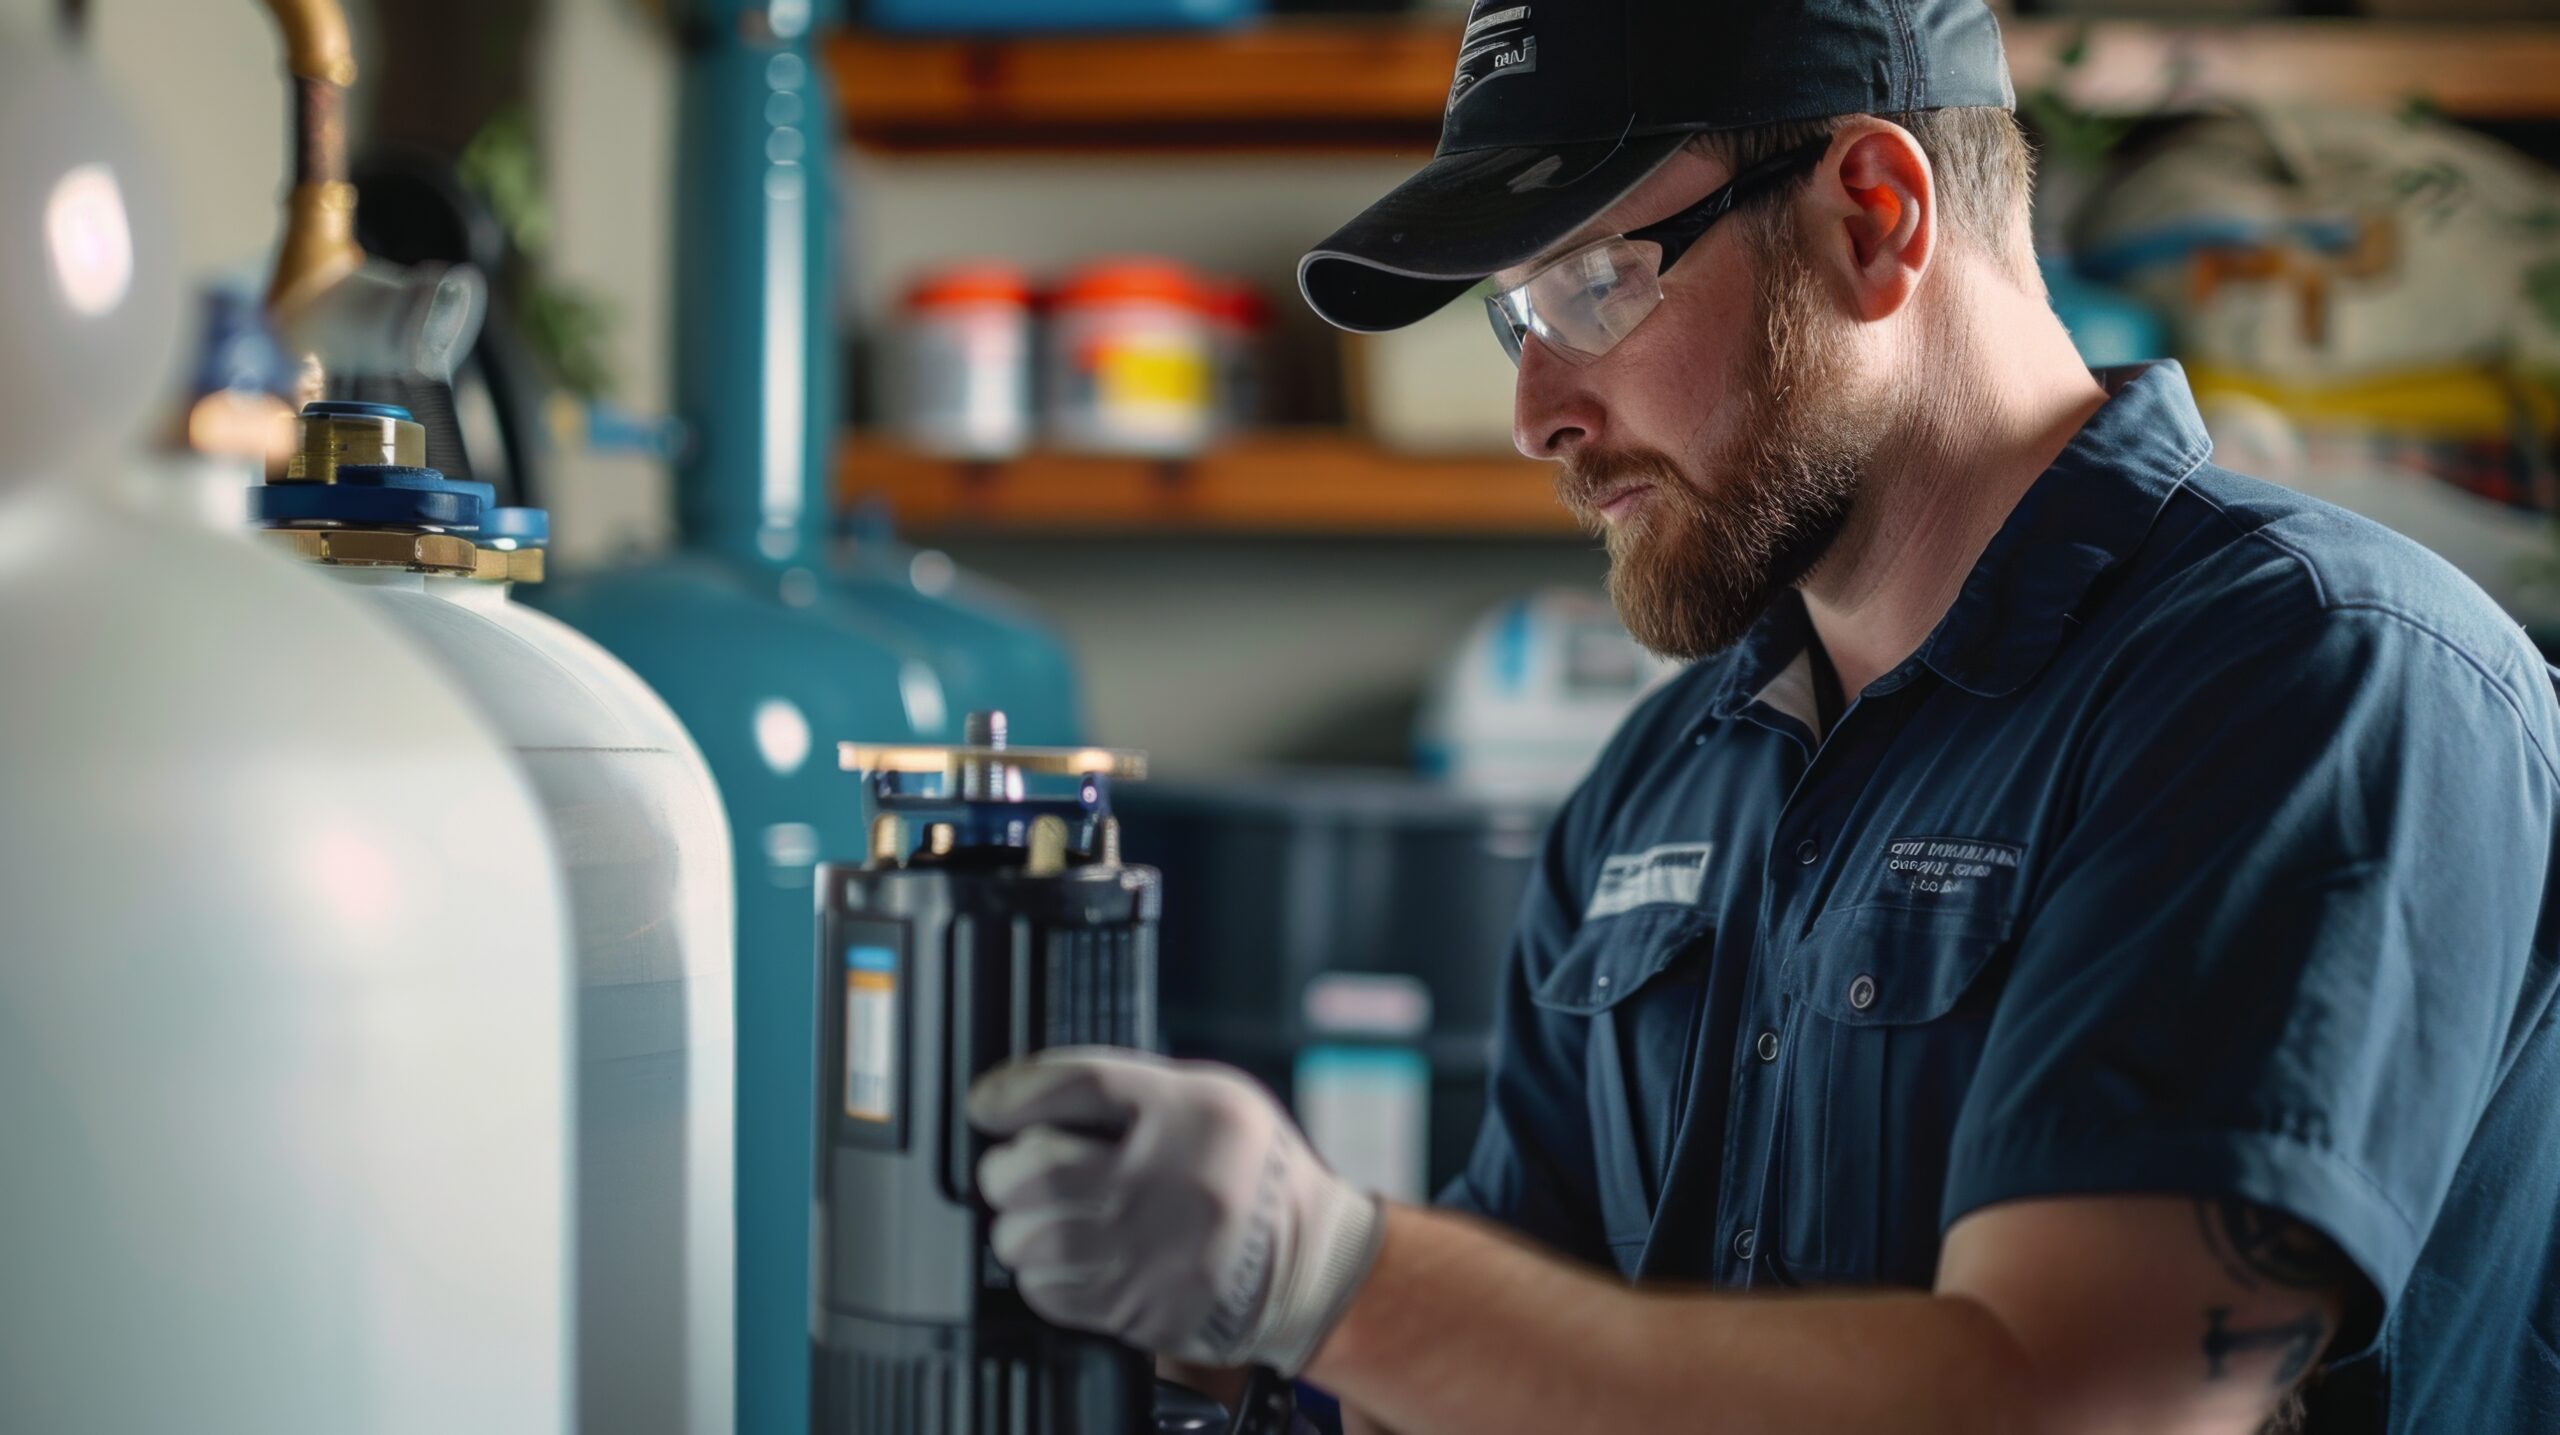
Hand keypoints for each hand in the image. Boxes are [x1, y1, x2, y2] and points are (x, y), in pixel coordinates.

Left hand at [968, 1048, 1383, 1374]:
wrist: (1305, 1259)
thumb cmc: (1246, 1170)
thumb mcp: (1208, 1099)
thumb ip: (1129, 1091)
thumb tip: (1025, 1096)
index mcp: (1190, 1112)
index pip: (1080, 1086)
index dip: (1016, 1092)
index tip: (986, 1103)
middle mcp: (1171, 1180)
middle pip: (1039, 1168)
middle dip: (1006, 1169)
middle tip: (1014, 1169)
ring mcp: (1156, 1251)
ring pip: (1031, 1237)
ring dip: (1018, 1227)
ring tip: (1040, 1218)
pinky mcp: (1142, 1308)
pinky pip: (1050, 1291)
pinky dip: (1041, 1274)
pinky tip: (1065, 1260)